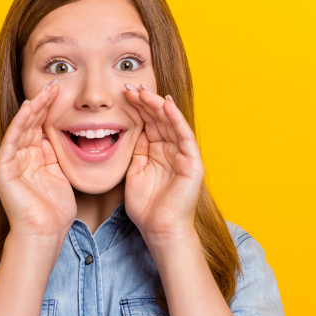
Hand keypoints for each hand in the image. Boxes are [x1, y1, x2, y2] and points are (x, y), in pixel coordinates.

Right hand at [0, 79, 75, 253]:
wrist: (45, 233)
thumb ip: (54, 155)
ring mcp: (10, 162)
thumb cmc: (55, 210)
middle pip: (31, 123)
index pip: (40, 126)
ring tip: (44, 92)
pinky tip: (28, 109)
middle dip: (43, 103)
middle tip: (55, 84)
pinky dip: (19, 124)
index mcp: (33, 158)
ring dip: (32, 109)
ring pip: (21, 128)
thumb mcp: (60, 174)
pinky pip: (12, 141)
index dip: (50, 109)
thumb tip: (54, 134)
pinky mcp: (3, 169)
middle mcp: (20, 156)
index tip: (62, 91)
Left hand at [123, 85, 204, 244]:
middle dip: (145, 102)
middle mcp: (171, 150)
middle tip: (129, 86)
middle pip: (158, 119)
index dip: (137, 108)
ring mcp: (183, 155)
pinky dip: (176, 120)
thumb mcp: (135, 172)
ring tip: (143, 91)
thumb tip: (130, 132)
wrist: (159, 229)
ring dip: (157, 106)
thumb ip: (136, 152)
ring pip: (171, 123)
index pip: (148, 123)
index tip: (122, 94)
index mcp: (157, 152)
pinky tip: (165, 105)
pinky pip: (184, 137)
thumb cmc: (147, 206)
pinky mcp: (193, 163)